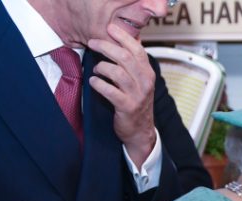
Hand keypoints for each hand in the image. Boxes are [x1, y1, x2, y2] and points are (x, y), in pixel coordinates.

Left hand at [88, 24, 156, 165]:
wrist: (140, 131)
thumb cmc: (136, 103)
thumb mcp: (140, 82)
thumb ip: (133, 63)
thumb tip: (123, 41)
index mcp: (148, 73)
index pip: (137, 49)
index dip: (122, 36)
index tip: (109, 28)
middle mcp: (145, 82)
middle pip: (124, 57)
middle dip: (105, 46)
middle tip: (93, 43)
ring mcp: (137, 95)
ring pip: (116, 72)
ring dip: (101, 66)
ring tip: (96, 69)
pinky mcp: (126, 107)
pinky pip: (109, 90)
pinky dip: (98, 83)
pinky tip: (94, 82)